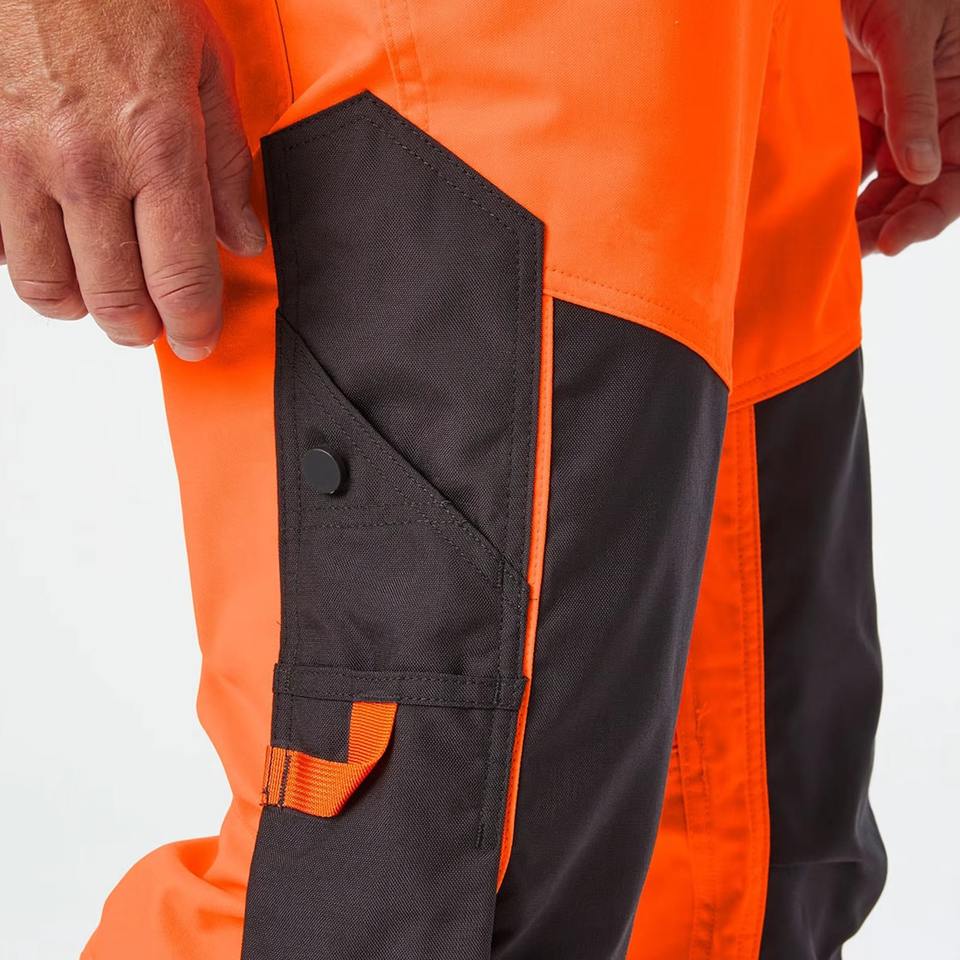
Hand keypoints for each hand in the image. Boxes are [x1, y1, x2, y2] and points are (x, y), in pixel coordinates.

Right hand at [0, 0, 263, 358]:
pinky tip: (50, 243)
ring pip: (45, 285)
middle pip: (114, 298)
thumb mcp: (205, 64)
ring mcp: (18, 157)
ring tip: (100, 292)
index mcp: (158, 146)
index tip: (197, 340)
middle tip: (151, 324)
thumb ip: (227, 164)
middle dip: (140, 328)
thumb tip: (243, 239)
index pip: (181, 277)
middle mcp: (86, 164)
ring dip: (80, 304)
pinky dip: (25, 258)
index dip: (193, 325)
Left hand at [844, 0, 959, 255]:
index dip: (928, 215)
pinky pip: (847, 160)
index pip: (955, 179)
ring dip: (856, 215)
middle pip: (915, 191)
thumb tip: (923, 171)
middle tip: (848, 253)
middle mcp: (931, 116)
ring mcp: (890, 115)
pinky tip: (811, 209)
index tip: (892, 241)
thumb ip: (914, 102)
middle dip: (885, 225)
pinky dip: (832, 185)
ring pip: (879, 184)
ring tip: (826, 242)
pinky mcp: (852, 110)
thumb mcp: (910, 34)